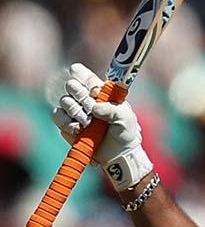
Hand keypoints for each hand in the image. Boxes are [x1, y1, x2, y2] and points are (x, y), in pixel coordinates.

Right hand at [51, 63, 152, 190]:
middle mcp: (86, 99)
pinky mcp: (66, 124)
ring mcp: (75, 111)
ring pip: (64, 102)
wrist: (117, 154)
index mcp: (102, 93)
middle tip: (89, 105)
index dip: (82, 74)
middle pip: (72, 86)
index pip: (88, 78)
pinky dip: (66, 123)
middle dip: (79, 94)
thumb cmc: (124, 132)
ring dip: (75, 111)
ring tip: (87, 123)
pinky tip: (78, 130)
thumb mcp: (125, 118)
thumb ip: (112, 110)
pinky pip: (58, 117)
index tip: (77, 72)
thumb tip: (94, 108)